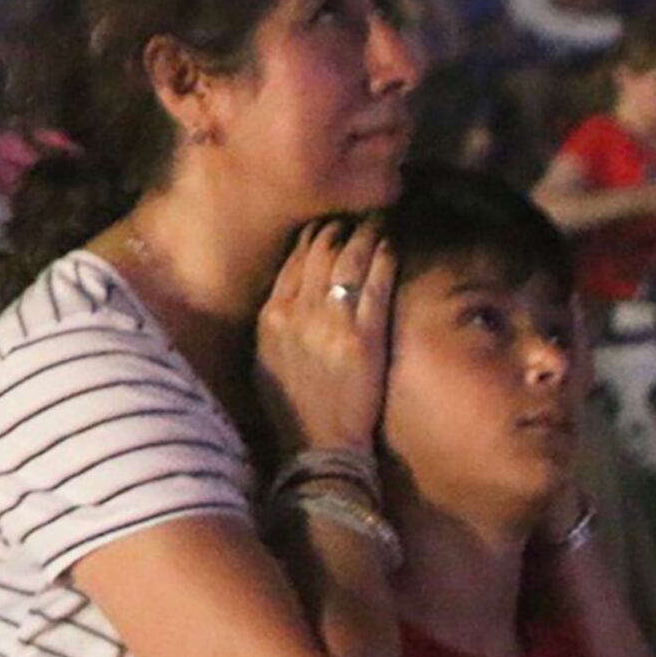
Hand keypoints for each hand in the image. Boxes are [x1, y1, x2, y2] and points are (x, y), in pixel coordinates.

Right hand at [252, 218, 393, 458]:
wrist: (318, 447)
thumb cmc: (290, 409)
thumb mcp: (265, 360)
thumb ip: (275, 322)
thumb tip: (285, 294)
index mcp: (271, 316)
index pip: (292, 262)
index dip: (311, 237)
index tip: (326, 221)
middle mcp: (296, 312)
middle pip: (318, 254)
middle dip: (337, 227)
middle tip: (354, 209)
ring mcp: (329, 322)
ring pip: (346, 262)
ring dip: (362, 235)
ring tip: (375, 217)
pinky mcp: (361, 337)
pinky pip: (373, 288)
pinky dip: (382, 261)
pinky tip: (390, 244)